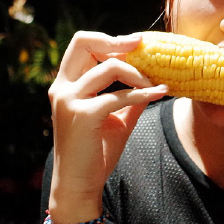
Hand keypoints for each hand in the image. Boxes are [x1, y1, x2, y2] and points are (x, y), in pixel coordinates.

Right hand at [48, 31, 168, 210]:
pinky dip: (143, 93)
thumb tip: (154, 82)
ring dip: (138, 73)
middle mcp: (62, 88)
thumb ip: (130, 98)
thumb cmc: (97, 152)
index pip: (82, 45)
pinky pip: (119, 96)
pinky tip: (160, 94)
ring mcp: (69, 100)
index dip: (109, 39)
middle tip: (143, 45)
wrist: (81, 183)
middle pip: (83, 42)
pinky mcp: (83, 115)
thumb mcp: (115, 118)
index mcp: (66, 85)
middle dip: (116, 40)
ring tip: (157, 83)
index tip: (137, 42)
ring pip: (109, 67)